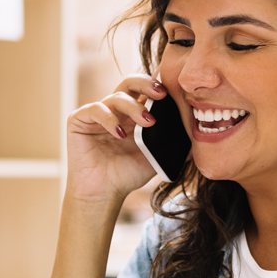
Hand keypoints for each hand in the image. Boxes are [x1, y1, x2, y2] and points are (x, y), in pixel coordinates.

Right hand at [66, 75, 166, 203]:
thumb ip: (172, 144)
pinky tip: (119, 133)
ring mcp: (97, 113)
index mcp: (133, 114)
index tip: (174, 91)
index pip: (145, 90)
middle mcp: (115, 109)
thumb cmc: (127, 175)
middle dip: (147, 84)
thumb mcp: (155, 157)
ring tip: (147, 123)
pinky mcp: (78, 120)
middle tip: (161, 94)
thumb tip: (197, 136)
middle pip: (130, 83)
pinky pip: (95, 109)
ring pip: (116, 97)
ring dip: (134, 107)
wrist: (104, 194)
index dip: (158, 86)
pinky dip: (108, 118)